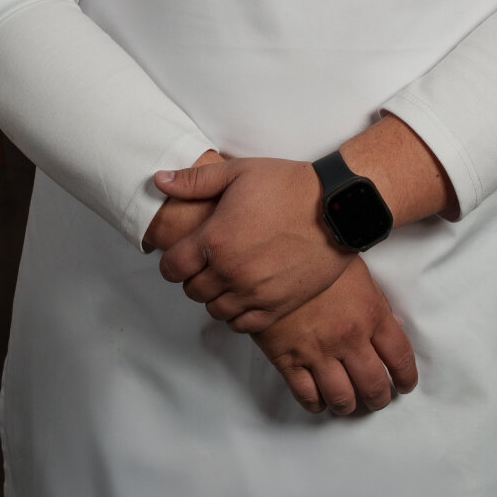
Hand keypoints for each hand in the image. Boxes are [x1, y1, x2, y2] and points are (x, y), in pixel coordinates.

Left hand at [153, 156, 351, 332]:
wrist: (336, 208)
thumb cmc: (288, 186)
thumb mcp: (238, 172)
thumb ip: (194, 181)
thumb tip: (160, 181)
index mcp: (215, 240)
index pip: (172, 267)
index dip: (172, 261)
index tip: (181, 256)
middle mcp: (230, 272)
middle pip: (192, 290)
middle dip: (194, 276)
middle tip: (206, 262)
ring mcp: (254, 293)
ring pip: (215, 309)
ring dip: (215, 296)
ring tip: (226, 277)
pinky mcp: (277, 306)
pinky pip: (242, 324)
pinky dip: (236, 314)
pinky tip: (243, 295)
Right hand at [252, 256, 417, 414]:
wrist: (271, 255)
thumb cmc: (317, 257)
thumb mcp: (358, 272)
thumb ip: (377, 303)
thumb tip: (393, 328)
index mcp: (370, 313)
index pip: (400, 358)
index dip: (406, 378)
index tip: (405, 385)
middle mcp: (348, 338)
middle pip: (374, 386)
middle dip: (379, 398)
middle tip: (377, 398)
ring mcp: (317, 351)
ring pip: (342, 398)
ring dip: (349, 405)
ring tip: (349, 403)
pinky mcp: (288, 359)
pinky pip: (307, 396)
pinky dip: (317, 404)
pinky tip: (320, 399)